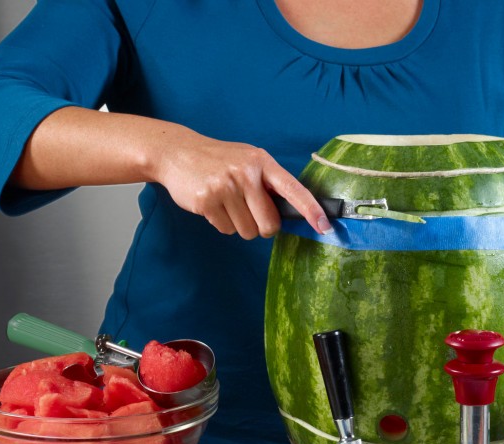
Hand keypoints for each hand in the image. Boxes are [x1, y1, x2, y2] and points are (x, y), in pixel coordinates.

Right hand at [155, 129, 330, 239]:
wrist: (178, 152)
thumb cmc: (220, 161)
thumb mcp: (248, 161)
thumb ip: (268, 183)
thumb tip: (293, 214)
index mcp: (262, 163)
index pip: (293, 190)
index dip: (311, 210)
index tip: (325, 227)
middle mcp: (246, 173)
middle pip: (269, 224)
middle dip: (262, 227)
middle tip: (249, 212)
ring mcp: (225, 187)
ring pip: (247, 231)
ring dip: (239, 225)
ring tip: (226, 203)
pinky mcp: (206, 201)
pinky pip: (226, 230)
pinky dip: (221, 224)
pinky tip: (213, 205)